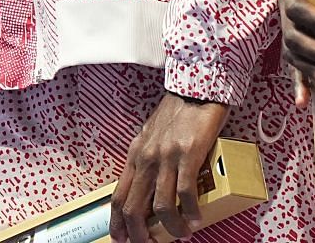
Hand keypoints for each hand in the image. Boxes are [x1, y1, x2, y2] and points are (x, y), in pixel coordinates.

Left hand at [110, 92, 228, 241]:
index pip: (118, 198)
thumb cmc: (177, 112)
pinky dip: (190, 211)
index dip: (117, 224)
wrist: (196, 88)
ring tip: (181, 234)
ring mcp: (166, 157)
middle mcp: (146, 159)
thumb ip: (147, 160)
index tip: (121, 240)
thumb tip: (149, 188)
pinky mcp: (188, 155)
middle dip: (139, 235)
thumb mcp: (151, 136)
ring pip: (161, 207)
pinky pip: (186, 192)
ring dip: (171, 228)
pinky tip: (196, 218)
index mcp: (135, 156)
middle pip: (134, 208)